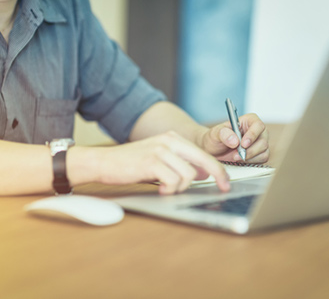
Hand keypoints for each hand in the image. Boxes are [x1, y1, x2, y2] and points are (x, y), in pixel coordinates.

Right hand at [96, 131, 229, 194]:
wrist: (104, 162)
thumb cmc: (130, 164)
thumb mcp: (158, 160)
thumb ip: (180, 164)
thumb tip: (203, 174)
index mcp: (172, 138)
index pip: (203, 153)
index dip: (218, 169)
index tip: (225, 182)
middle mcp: (169, 141)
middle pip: (204, 160)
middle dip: (218, 176)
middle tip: (223, 188)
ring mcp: (161, 150)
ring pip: (189, 175)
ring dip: (181, 188)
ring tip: (166, 189)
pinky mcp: (152, 162)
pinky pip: (174, 181)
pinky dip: (170, 190)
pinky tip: (159, 189)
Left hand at [201, 113, 268, 162]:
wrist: (213, 151)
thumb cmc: (215, 138)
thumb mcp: (215, 133)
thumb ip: (224, 134)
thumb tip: (235, 140)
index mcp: (249, 121)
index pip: (258, 125)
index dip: (253, 135)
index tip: (243, 144)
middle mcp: (257, 131)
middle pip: (263, 141)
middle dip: (250, 150)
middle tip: (236, 155)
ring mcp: (259, 143)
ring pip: (264, 152)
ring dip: (250, 157)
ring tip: (235, 157)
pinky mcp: (259, 154)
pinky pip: (262, 159)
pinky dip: (251, 161)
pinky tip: (240, 160)